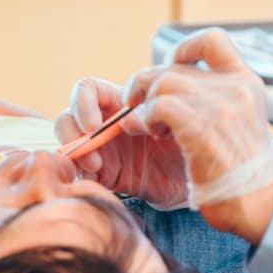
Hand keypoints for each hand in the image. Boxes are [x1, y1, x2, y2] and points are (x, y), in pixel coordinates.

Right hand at [55, 78, 187, 207]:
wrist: (205, 181)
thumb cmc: (198, 142)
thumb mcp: (186, 120)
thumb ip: (164, 111)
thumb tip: (139, 116)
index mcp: (122, 103)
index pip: (87, 91)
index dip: (83, 104)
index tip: (95, 127)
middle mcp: (106, 123)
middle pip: (68, 117)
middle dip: (71, 132)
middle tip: (91, 153)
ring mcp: (101, 149)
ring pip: (67, 144)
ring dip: (72, 154)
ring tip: (94, 167)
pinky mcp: (102, 176)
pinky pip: (76, 173)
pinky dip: (77, 175)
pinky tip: (94, 181)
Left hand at [125, 29, 272, 242]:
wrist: (260, 204)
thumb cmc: (241, 173)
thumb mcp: (238, 123)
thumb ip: (214, 100)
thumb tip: (170, 89)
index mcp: (245, 83)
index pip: (213, 39)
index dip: (183, 48)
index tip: (170, 70)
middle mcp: (235, 87)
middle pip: (172, 67)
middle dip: (147, 87)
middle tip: (141, 110)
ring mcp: (220, 104)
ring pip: (161, 82)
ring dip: (145, 106)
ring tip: (150, 128)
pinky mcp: (201, 126)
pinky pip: (157, 106)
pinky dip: (146, 119)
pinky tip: (154, 135)